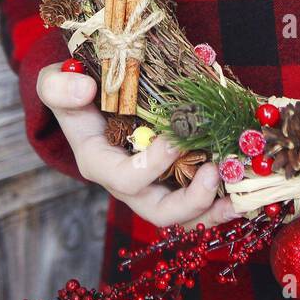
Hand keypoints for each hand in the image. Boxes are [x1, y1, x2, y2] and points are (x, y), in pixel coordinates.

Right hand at [37, 64, 238, 228]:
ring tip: (240, 196)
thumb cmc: (72, 92)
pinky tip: (245, 196)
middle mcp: (126, 182)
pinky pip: (198, 204)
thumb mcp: (54, 83)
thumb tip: (85, 88)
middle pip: (159, 212)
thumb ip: (59, 87)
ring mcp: (152, 185)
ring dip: (213, 210)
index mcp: (99, 163)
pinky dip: (221, 203)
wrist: (86, 97)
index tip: (175, 139)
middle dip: (190, 200)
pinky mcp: (172, 180)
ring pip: (183, 216)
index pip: (126, 179)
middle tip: (214, 171)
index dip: (153, 165)